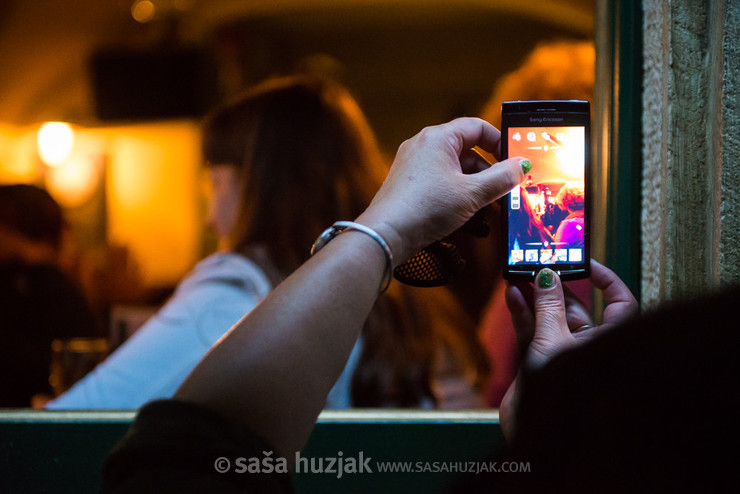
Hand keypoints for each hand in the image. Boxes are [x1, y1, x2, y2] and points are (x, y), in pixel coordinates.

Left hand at [356, 117, 527, 263]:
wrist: (386, 234)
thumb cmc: (425, 208)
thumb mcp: (472, 194)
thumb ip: (501, 179)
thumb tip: (521, 167)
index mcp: (438, 138)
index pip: (477, 127)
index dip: (499, 141)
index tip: (513, 159)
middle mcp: (422, 145)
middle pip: (466, 150)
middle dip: (488, 171)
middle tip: (503, 190)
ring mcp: (412, 164)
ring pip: (453, 169)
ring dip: (473, 186)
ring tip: (486, 208)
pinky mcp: (407, 183)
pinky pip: (438, 181)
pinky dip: (455, 193)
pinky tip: (465, 214)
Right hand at [499, 260, 637, 437]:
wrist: (536, 433)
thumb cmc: (560, 392)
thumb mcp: (552, 340)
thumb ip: (547, 306)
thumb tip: (547, 276)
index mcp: (609, 342)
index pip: (620, 304)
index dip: (606, 281)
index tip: (585, 264)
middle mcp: (589, 347)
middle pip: (577, 308)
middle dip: (556, 287)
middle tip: (539, 267)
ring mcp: (563, 354)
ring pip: (550, 317)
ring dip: (534, 297)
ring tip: (518, 276)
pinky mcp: (540, 362)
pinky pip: (533, 330)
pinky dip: (522, 313)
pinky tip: (512, 296)